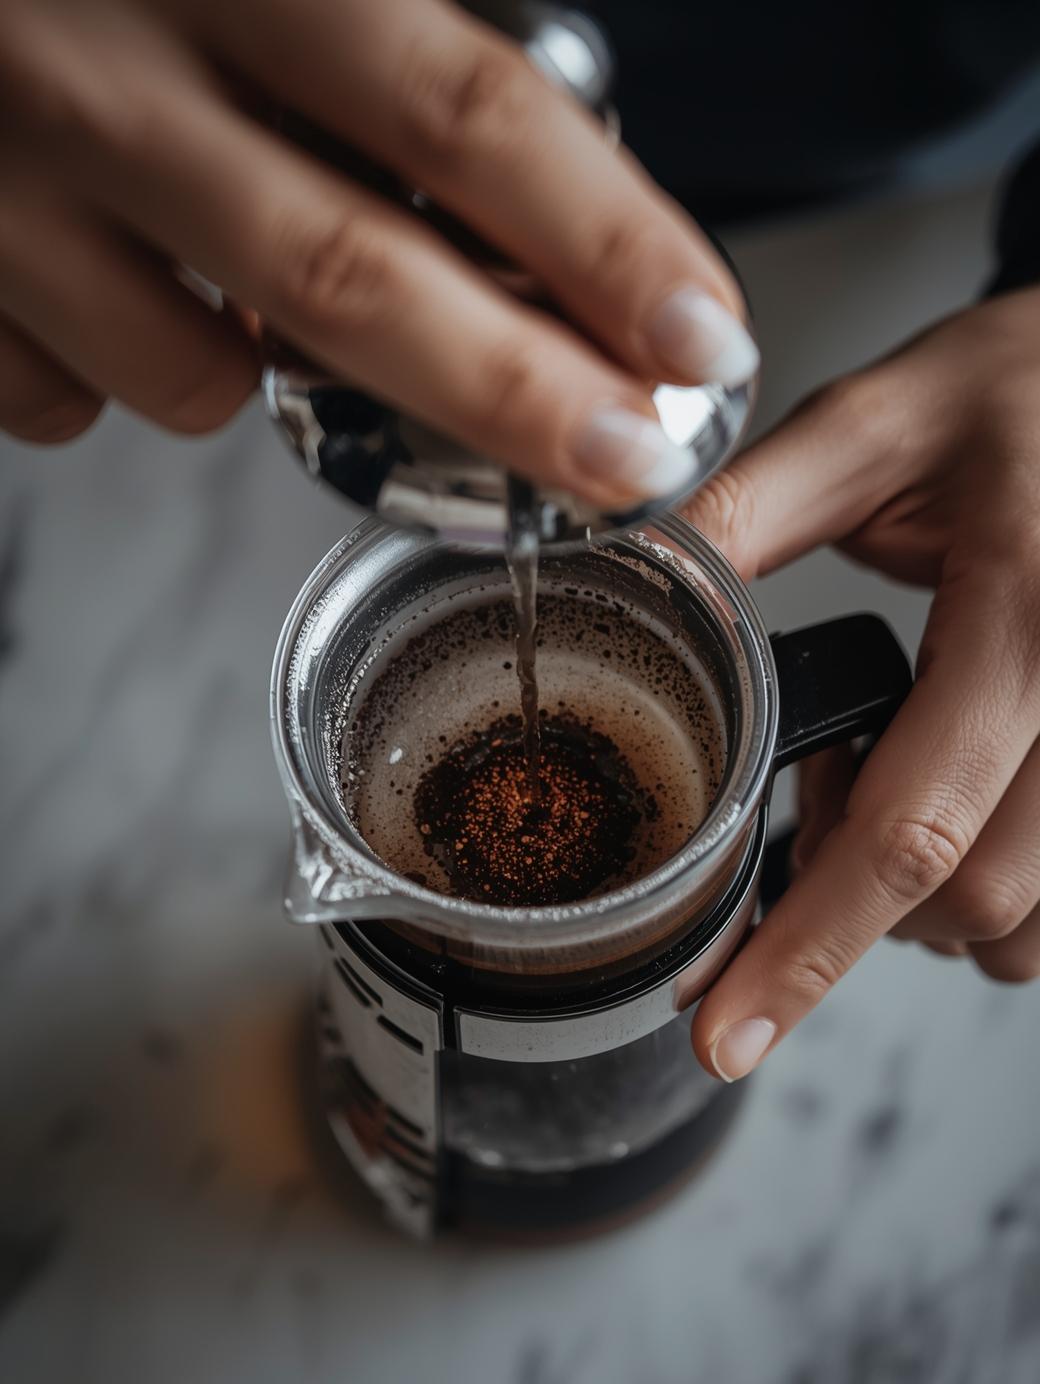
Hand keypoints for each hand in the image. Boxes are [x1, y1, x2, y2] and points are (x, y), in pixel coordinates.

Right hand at [0, 0, 756, 505]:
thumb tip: (564, 202)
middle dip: (514, 397)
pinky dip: (132, 379)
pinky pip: (80, 402)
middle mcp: (112, 71)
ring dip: (272, 385)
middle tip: (624, 465)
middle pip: (356, 279)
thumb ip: (397, 65)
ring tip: (248, 307)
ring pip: (200, 378)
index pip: (464, 115)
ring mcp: (10, 188)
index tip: (696, 337)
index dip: (602, 242)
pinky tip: (119, 300)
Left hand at [683, 284, 1039, 1081]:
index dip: (807, 947)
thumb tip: (628, 577)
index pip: (913, 825)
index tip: (728, 1032)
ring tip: (877, 801)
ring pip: (1038, 915)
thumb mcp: (875, 422)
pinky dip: (994, 884)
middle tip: (800, 826)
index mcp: (1027, 613)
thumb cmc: (1025, 384)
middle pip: (978, 899)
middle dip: (859, 914)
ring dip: (930, 907)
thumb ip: (747, 510)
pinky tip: (954, 800)